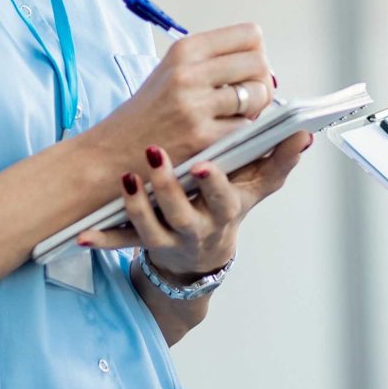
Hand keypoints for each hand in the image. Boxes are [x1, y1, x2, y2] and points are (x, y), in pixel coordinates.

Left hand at [85, 132, 312, 280]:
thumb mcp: (256, 188)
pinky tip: (84, 235)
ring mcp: (169, 238)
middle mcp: (198, 228)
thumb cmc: (228, 207)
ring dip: (136, 205)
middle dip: (169, 189)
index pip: (223, 197)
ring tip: (126, 177)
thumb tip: (303, 134)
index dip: (215, 183)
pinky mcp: (145, 244)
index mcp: (225, 210)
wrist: (202, 254)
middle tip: (155, 156)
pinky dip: (103, 240)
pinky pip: (122, 243)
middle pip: (183, 213)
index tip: (204, 164)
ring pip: (150, 228)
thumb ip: (278, 161)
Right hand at [91, 24, 273, 167]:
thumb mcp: (172, 70)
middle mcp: (189, 72)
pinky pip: (246, 128)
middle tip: (246, 99)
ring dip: (254, 110)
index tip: (246, 71)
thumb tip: (258, 62)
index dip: (256, 54)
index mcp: (185, 49)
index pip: (249, 34)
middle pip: (259, 63)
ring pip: (258, 95)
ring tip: (233, 117)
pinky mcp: (202, 137)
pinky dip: (240, 134)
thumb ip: (211, 61)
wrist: (112, 151)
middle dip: (260, 82)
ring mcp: (195, 105)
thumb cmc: (147, 113)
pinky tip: (221, 135)